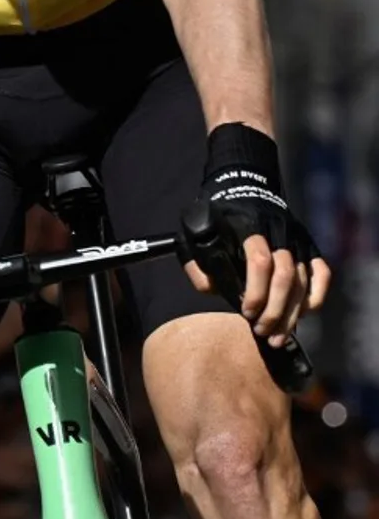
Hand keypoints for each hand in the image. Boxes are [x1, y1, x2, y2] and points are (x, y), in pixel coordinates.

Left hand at [184, 123, 330, 346]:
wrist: (243, 184)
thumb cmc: (217, 214)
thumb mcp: (196, 232)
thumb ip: (199, 265)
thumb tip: (212, 290)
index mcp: (248, 225)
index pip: (260, 261)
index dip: (255, 292)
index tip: (246, 312)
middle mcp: (276, 230)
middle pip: (285, 275)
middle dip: (274, 309)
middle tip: (261, 330)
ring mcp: (295, 237)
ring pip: (303, 280)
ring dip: (292, 313)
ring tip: (277, 335)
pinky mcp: (307, 243)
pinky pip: (321, 272)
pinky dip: (316, 296)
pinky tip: (303, 314)